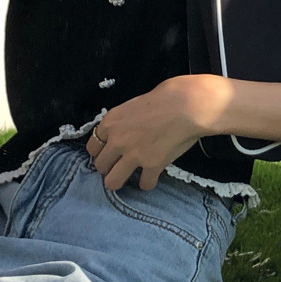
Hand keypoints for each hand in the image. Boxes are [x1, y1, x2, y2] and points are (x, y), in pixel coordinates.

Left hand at [86, 75, 231, 190]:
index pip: (92, 147)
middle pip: (100, 166)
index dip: (101, 152)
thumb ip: (123, 121)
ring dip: (120, 180)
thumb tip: (125, 130)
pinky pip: (144, 184)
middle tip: (120, 166)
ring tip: (130, 178)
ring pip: (112, 182)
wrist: (188, 105)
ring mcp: (133, 155)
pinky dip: (148, 182)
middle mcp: (117, 140)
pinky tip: (152, 176)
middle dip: (109, 168)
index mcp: (110, 122)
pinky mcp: (152, 166)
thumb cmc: (166, 97)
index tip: (109, 153)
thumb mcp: (134, 104)